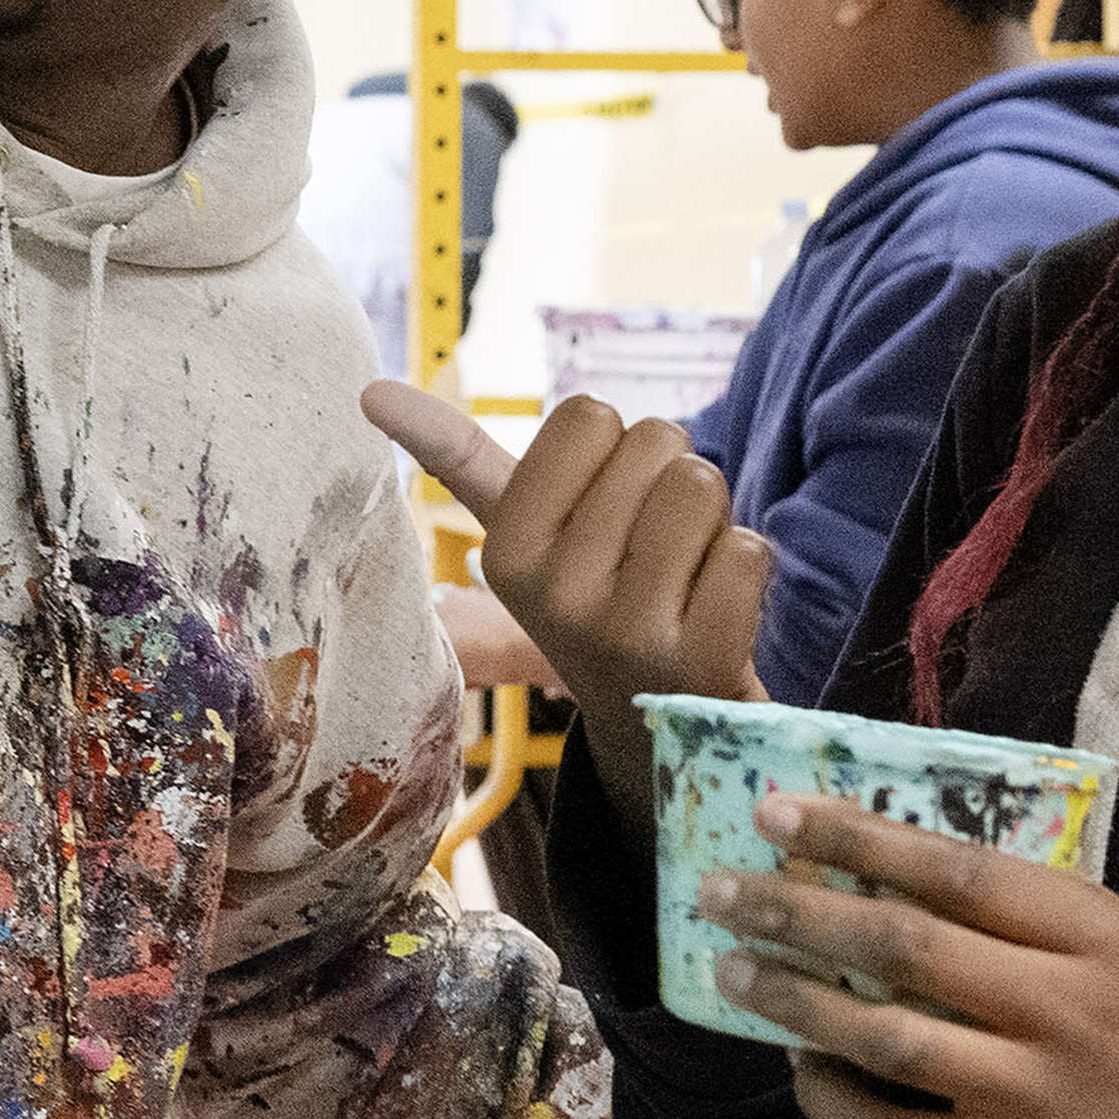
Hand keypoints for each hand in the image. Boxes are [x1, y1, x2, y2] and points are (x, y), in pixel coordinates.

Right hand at [358, 384, 768, 757]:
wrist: (654, 727)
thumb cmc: (594, 599)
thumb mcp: (521, 537)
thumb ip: (457, 459)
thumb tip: (369, 390)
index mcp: (505, 551)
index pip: (588, 414)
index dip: (615, 446)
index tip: (601, 509)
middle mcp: (555, 594)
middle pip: (656, 441)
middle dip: (668, 477)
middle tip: (650, 550)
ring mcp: (627, 631)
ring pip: (701, 486)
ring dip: (711, 519)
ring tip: (683, 574)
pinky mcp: (702, 661)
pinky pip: (749, 550)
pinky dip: (745, 566)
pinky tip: (714, 611)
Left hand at [695, 791, 1118, 1118]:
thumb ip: (1043, 920)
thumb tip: (918, 877)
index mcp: (1097, 934)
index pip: (955, 868)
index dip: (857, 837)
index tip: (780, 812)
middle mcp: (1059, 1008)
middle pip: (899, 945)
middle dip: (794, 911)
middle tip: (721, 890)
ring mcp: (1030, 1094)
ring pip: (881, 1038)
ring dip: (794, 1003)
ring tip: (733, 972)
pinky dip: (834, 1103)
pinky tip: (805, 1072)